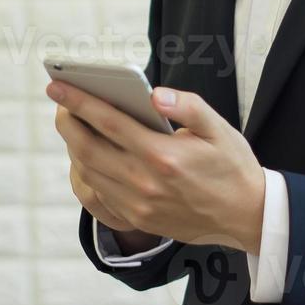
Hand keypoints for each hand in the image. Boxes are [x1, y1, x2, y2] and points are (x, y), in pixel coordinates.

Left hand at [49, 81, 266, 252]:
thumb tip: (155, 94)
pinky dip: (87, 171)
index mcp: (163, 156)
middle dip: (67, 121)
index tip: (57, 85)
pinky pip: (99, 195)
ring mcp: (139, 206)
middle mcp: (145, 183)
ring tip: (72, 122)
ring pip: (88, 172)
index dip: (79, 101)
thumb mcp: (219, 128)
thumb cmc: (232, 166)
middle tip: (60, 101)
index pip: (108, 122)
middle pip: (87, 149)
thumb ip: (187, 106)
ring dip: (73, 146)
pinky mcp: (139, 220)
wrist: (248, 216)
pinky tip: (88, 153)